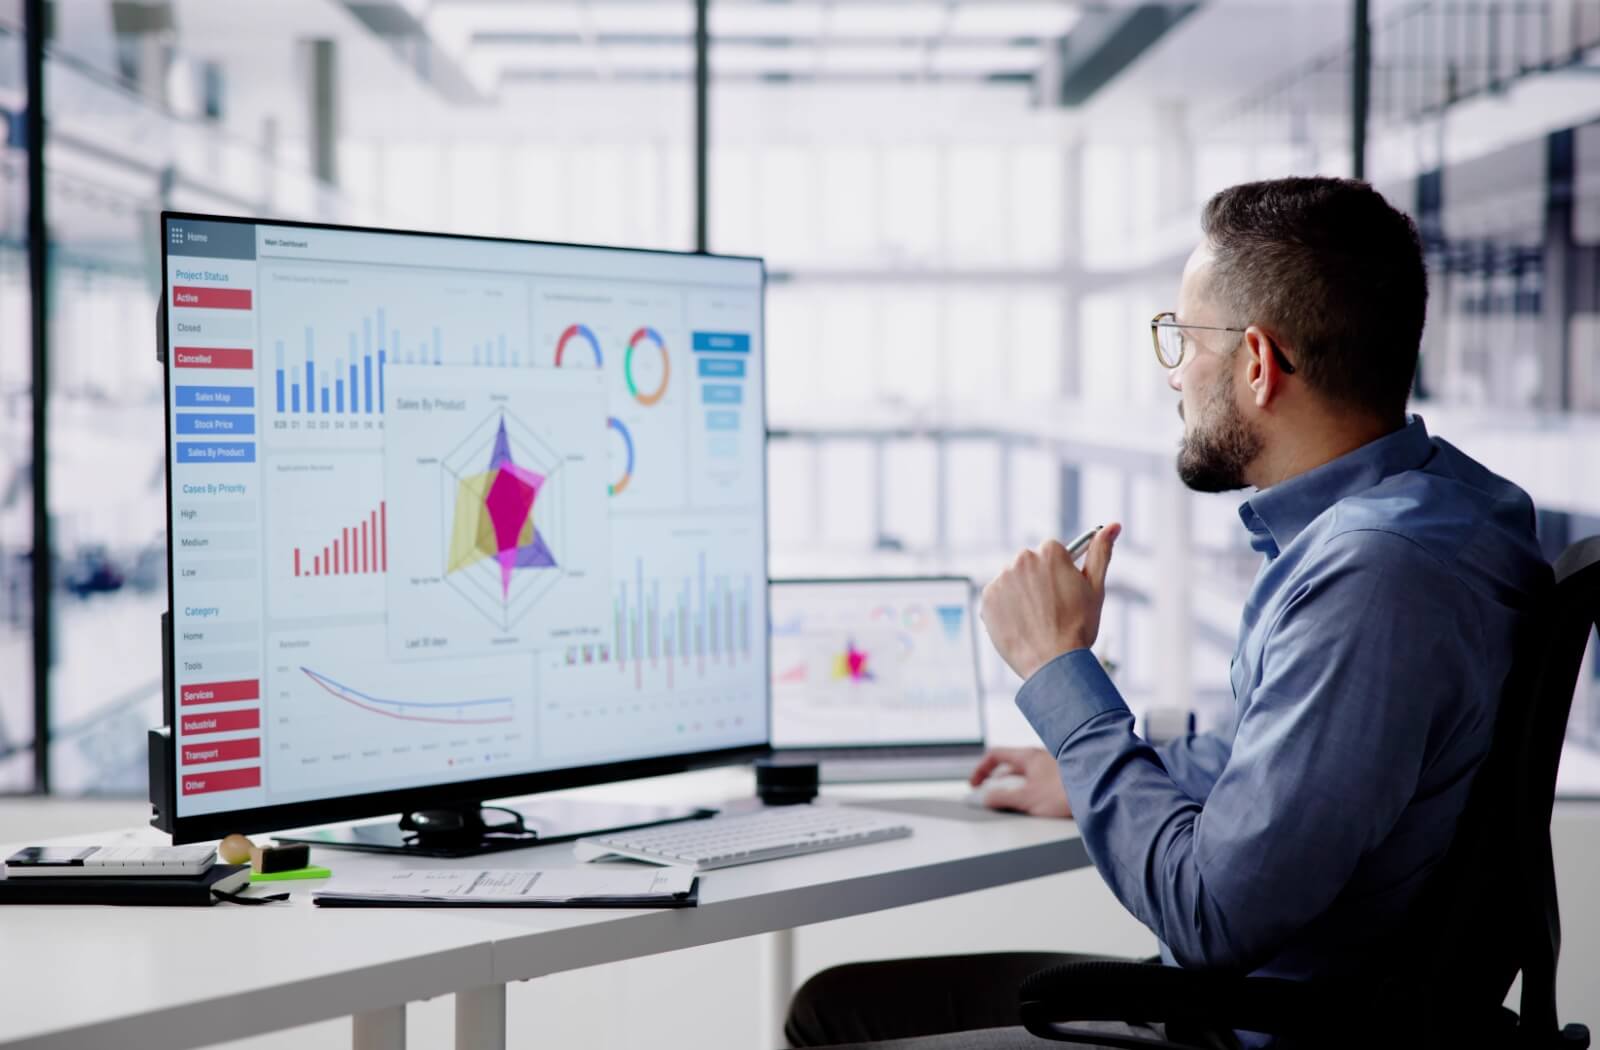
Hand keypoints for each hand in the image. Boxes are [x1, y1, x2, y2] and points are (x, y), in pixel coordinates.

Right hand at [969, 747, 1071, 817]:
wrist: (1100, 791)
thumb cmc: (1067, 791)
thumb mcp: (1027, 799)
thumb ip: (1003, 799)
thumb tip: (986, 799)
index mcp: (1028, 756)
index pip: (995, 755)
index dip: (980, 769)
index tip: (975, 785)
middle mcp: (1040, 758)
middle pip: (1009, 765)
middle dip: (997, 781)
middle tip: (990, 797)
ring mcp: (1052, 767)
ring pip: (1025, 775)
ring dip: (1013, 788)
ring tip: (1010, 804)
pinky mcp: (1063, 778)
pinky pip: (1038, 782)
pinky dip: (1028, 791)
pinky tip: (1033, 805)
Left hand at [980, 524, 1120, 680]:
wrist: (1053, 663)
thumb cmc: (1079, 627)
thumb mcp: (1096, 588)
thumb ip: (1101, 553)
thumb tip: (1112, 526)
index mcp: (1049, 552)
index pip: (1052, 552)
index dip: (1059, 574)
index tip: (1063, 593)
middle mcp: (1022, 559)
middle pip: (1030, 564)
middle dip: (1038, 581)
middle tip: (1050, 609)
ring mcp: (1002, 578)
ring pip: (1013, 581)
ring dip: (1021, 594)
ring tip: (1035, 619)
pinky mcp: (987, 598)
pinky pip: (997, 598)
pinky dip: (1006, 609)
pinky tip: (1020, 624)